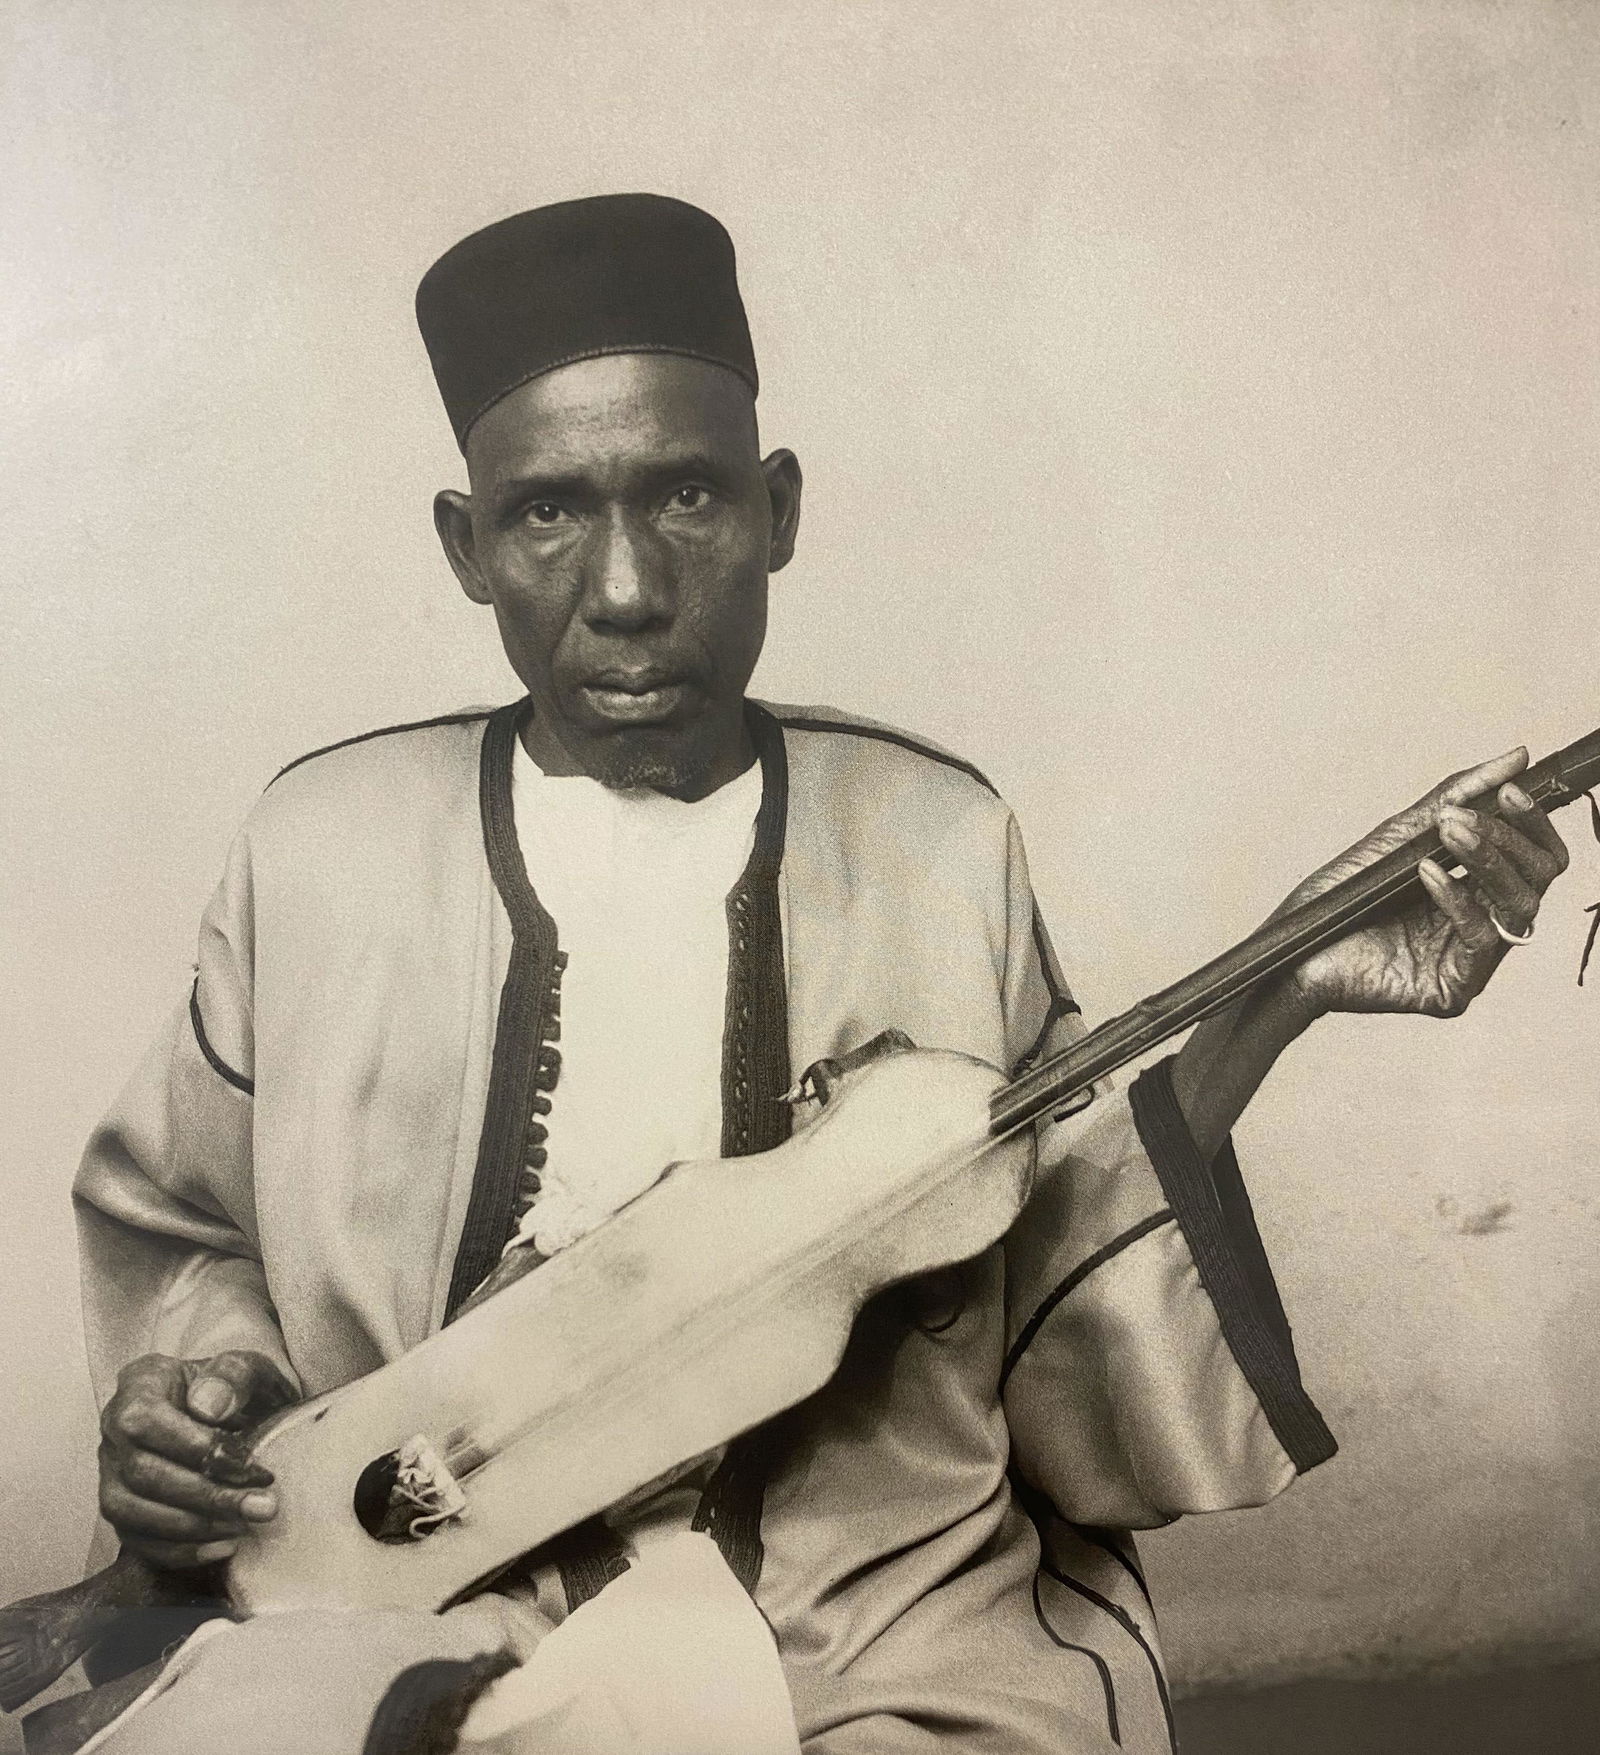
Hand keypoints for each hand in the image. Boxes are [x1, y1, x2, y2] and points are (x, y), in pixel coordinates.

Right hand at [98, 1350, 298, 1569]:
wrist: (241, 1415)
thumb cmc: (240, 1389)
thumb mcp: (249, 1369)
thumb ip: (233, 1375)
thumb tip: (209, 1405)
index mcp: (141, 1383)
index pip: (145, 1420)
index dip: (193, 1447)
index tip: (247, 1464)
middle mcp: (114, 1429)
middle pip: (141, 1473)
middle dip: (205, 1496)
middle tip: (261, 1506)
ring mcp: (111, 1472)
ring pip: (130, 1512)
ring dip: (192, 1526)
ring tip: (244, 1525)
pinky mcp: (122, 1510)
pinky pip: (135, 1540)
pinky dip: (178, 1550)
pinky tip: (222, 1547)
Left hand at [1281, 748, 1569, 1022]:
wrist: (1292, 952)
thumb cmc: (1339, 900)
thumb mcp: (1398, 838)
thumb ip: (1455, 798)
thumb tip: (1516, 758)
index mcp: (1478, 889)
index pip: (1535, 853)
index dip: (1531, 820)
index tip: (1511, 788)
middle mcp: (1484, 923)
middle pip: (1539, 875)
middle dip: (1508, 837)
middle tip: (1465, 816)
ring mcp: (1473, 958)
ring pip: (1520, 904)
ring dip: (1487, 859)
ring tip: (1450, 832)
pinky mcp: (1456, 987)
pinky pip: (1480, 938)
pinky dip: (1457, 898)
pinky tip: (1428, 873)